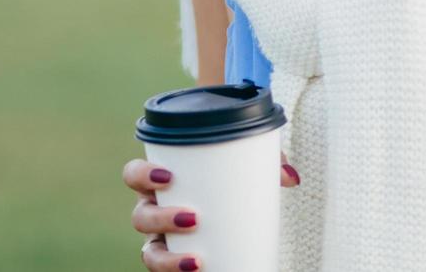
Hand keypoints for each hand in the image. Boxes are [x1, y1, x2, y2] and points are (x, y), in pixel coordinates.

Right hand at [124, 152, 299, 269]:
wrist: (241, 216)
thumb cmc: (234, 184)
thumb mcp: (248, 169)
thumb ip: (268, 164)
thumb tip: (291, 178)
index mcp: (162, 183)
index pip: (133, 175)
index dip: (141, 175)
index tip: (167, 177)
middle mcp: (155, 213)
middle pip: (139, 216)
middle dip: (160, 218)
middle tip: (194, 217)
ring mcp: (163, 243)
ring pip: (149, 254)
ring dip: (167, 260)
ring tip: (196, 260)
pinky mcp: (176, 266)